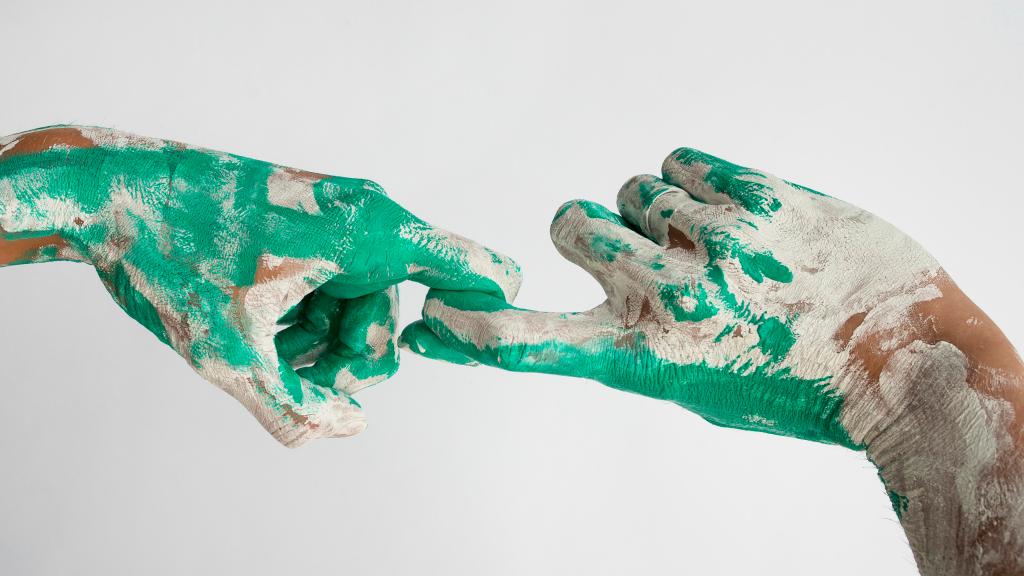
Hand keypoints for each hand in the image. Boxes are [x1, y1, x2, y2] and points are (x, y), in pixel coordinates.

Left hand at [0, 126, 519, 446]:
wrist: (107, 192)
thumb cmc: (169, 252)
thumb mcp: (230, 350)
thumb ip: (295, 404)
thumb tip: (347, 428)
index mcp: (371, 234)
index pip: (474, 269)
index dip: (482, 319)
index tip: (447, 346)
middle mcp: (366, 221)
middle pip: (392, 318)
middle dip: (345, 362)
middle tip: (291, 377)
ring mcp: (339, 222)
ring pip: (358, 311)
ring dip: (315, 346)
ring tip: (258, 349)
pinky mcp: (312, 229)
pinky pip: (332, 291)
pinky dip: (302, 321)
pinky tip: (256, 327)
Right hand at [403, 147, 1023, 573]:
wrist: (904, 360)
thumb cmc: (797, 387)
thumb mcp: (698, 385)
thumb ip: (638, 342)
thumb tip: (605, 289)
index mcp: (650, 355)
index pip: (537, 341)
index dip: (475, 331)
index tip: (432, 322)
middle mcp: (671, 293)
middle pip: (571, 221)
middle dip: (592, 233)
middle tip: (641, 253)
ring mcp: (716, 238)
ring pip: (631, 186)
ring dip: (655, 212)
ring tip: (711, 243)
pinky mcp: (761, 195)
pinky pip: (683, 159)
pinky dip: (693, 182)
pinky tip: (729, 214)